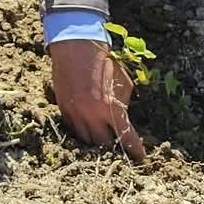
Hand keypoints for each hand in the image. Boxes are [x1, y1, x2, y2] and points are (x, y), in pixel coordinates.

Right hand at [49, 38, 146, 158]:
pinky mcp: (63, 108)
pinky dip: (82, 132)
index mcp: (110, 109)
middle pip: (104, 144)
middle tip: (121, 148)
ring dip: (96, 142)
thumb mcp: (123, 84)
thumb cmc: (104, 62)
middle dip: (114, 148)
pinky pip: (72, 129)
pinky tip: (88, 129)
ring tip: (104, 141)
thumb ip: (123, 105)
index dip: (135, 149)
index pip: (126, 138)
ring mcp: (75, 113)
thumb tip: (124, 119)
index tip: (140, 156)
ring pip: (86, 140)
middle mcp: (91, 115)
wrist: (76, 47)